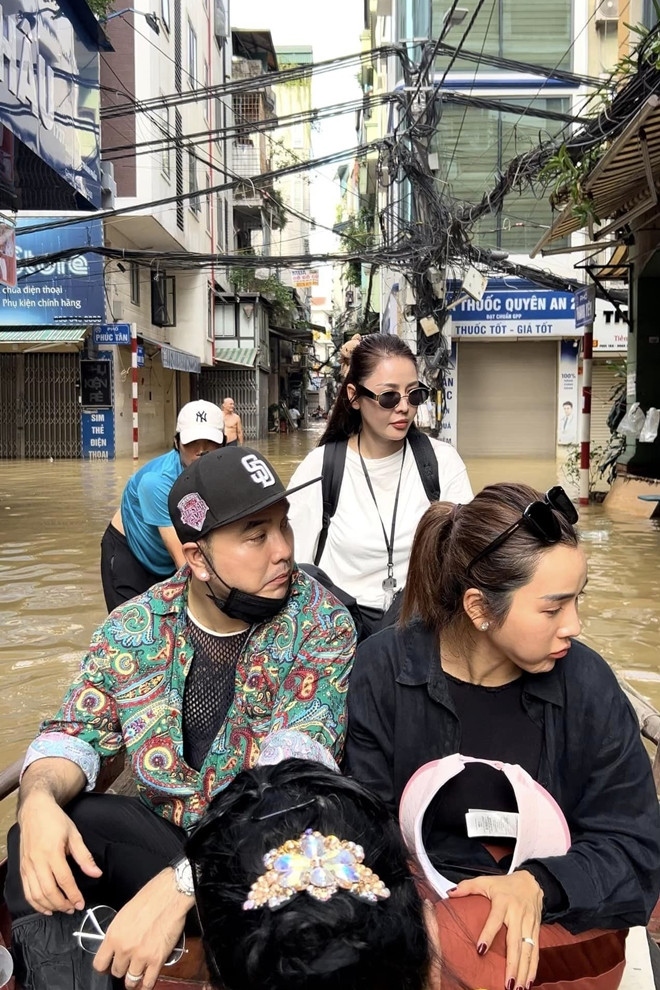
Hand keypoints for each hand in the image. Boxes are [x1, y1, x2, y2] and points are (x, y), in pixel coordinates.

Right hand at [18, 793, 101, 914]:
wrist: (34, 810)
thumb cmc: (55, 821)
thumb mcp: (74, 834)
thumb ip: (85, 857)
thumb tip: (96, 874)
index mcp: (52, 852)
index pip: (64, 880)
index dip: (73, 895)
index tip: (81, 903)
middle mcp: (37, 861)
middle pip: (49, 891)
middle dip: (62, 904)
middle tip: (73, 908)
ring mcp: (27, 866)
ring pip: (36, 894)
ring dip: (49, 906)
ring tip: (62, 909)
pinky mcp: (22, 868)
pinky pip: (27, 891)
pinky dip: (35, 903)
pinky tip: (45, 907)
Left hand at [92, 869, 192, 989]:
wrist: (170, 894)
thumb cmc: (150, 898)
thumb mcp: (125, 913)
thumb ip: (118, 933)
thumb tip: (116, 944)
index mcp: (113, 935)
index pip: (99, 964)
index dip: (104, 967)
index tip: (108, 966)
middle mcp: (124, 948)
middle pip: (116, 972)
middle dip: (122, 968)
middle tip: (128, 963)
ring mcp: (140, 956)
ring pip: (131, 980)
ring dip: (133, 978)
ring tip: (137, 974)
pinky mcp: (157, 960)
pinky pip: (148, 982)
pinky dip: (146, 985)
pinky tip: (146, 980)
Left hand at [448, 870, 541, 989]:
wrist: (532, 882)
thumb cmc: (504, 884)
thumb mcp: (485, 881)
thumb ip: (467, 887)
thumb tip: (449, 893)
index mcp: (503, 902)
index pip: (494, 920)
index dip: (488, 934)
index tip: (480, 950)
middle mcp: (517, 914)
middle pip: (515, 942)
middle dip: (512, 964)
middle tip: (508, 983)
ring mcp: (529, 923)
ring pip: (528, 950)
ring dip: (524, 970)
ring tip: (519, 988)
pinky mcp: (536, 930)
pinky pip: (536, 950)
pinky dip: (534, 967)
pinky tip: (529, 981)